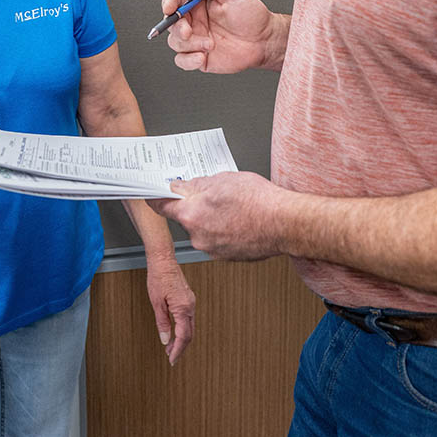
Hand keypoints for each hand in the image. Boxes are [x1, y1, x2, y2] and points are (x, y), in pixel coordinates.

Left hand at [145, 254, 195, 364]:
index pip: (184, 336)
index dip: (178, 350)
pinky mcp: (188, 298)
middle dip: (181, 347)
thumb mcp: (157, 303)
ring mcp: (191, 301)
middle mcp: (190, 305)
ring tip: (170, 348)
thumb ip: (162, 323)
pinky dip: (183, 329)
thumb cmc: (158, 277)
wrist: (163, 259)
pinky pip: (189, 318)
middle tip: (171, 357)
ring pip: (190, 326)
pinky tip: (175, 332)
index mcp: (183, 308)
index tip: (172, 360)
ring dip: (182, 339)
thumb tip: (165, 339)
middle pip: (190, 333)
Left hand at [150, 172, 289, 260]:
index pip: (162, 206)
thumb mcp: (224, 179)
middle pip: (186, 217)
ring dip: (213, 219)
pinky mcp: (227, 257)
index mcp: (191, 214)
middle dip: (196, 206)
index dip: (156, 197)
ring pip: (204, 229)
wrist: (285, 224)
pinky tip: (241, 220)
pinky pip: (218, 239)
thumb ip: (198, 184)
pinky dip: (225, 230)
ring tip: (235, 207)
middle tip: (215, 194)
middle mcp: (197, 236)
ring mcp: (212, 249)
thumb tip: (186, 186)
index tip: (151, 194)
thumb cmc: (258, 201)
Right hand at [161, 0, 281, 73]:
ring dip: (189, 44)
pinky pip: (182, 60)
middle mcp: (194, 19)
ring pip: (175, 42)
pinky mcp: (199, 56)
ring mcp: (195, 38)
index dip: (168, 1)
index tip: (169, 8)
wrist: (264, 40)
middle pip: (170, 22)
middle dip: (177, 28)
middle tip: (188, 31)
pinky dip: (188, 60)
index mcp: (198, 1)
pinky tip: (202, 57)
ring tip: (210, 45)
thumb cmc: (251, 14)